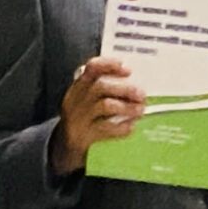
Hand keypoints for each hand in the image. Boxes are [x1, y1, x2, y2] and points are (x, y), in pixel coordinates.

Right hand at [52, 56, 144, 175]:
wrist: (66, 143)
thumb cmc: (84, 116)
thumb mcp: (88, 99)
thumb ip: (107, 89)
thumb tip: (136, 87)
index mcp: (79, 86)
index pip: (91, 68)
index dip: (109, 65)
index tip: (127, 70)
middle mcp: (76, 99)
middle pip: (101, 87)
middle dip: (125, 89)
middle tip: (141, 94)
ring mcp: (78, 118)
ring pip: (105, 106)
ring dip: (127, 107)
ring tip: (140, 110)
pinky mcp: (83, 136)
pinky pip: (106, 128)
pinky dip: (122, 127)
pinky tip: (130, 126)